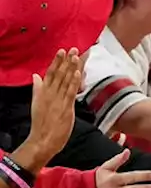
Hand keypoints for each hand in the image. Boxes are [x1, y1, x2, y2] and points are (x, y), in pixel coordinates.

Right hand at [27, 49, 84, 163]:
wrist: (42, 140)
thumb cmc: (42, 124)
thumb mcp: (36, 103)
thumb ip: (37, 89)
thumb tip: (35, 76)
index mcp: (42, 93)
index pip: (50, 73)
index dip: (56, 61)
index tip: (62, 51)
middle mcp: (49, 94)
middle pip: (59, 74)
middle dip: (66, 61)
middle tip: (73, 48)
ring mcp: (58, 101)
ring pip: (65, 81)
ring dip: (71, 67)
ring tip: (76, 55)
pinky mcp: (65, 108)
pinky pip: (70, 92)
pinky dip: (74, 82)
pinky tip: (77, 73)